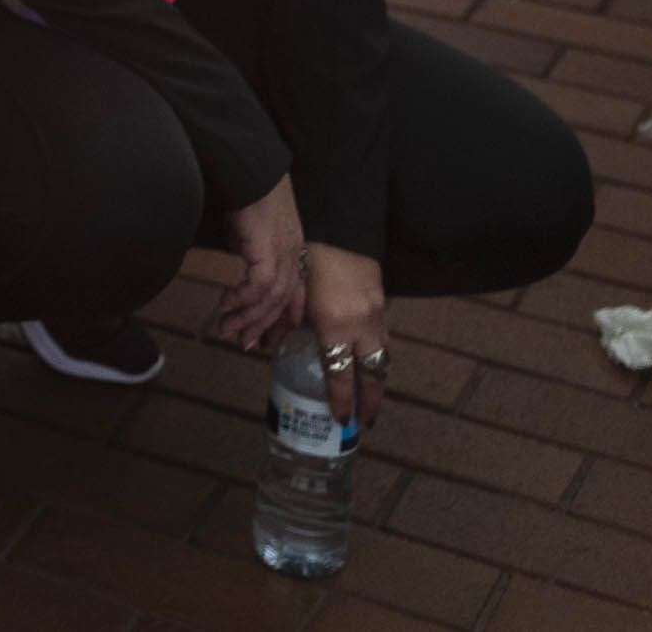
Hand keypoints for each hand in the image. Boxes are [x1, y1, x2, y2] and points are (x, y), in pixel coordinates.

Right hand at [215, 180, 307, 351]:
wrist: (250, 170)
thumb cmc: (248, 188)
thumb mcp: (252, 223)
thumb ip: (252, 242)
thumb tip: (241, 252)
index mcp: (293, 248)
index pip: (295, 291)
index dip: (286, 316)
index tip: (272, 335)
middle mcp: (293, 255)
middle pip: (283, 301)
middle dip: (263, 325)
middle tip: (245, 343)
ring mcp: (284, 256)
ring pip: (270, 300)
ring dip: (247, 318)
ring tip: (227, 330)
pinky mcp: (269, 254)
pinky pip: (256, 288)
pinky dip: (241, 300)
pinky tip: (225, 306)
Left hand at [302, 242, 388, 427]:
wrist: (335, 229)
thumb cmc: (305, 262)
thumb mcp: (292, 297)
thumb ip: (284, 325)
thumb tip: (268, 347)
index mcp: (335, 325)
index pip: (341, 375)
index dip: (342, 400)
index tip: (342, 419)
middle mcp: (362, 325)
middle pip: (374, 374)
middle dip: (371, 400)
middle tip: (366, 420)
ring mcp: (376, 314)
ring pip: (382, 357)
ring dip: (377, 380)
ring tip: (369, 398)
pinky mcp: (382, 303)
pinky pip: (383, 337)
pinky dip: (377, 355)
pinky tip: (369, 363)